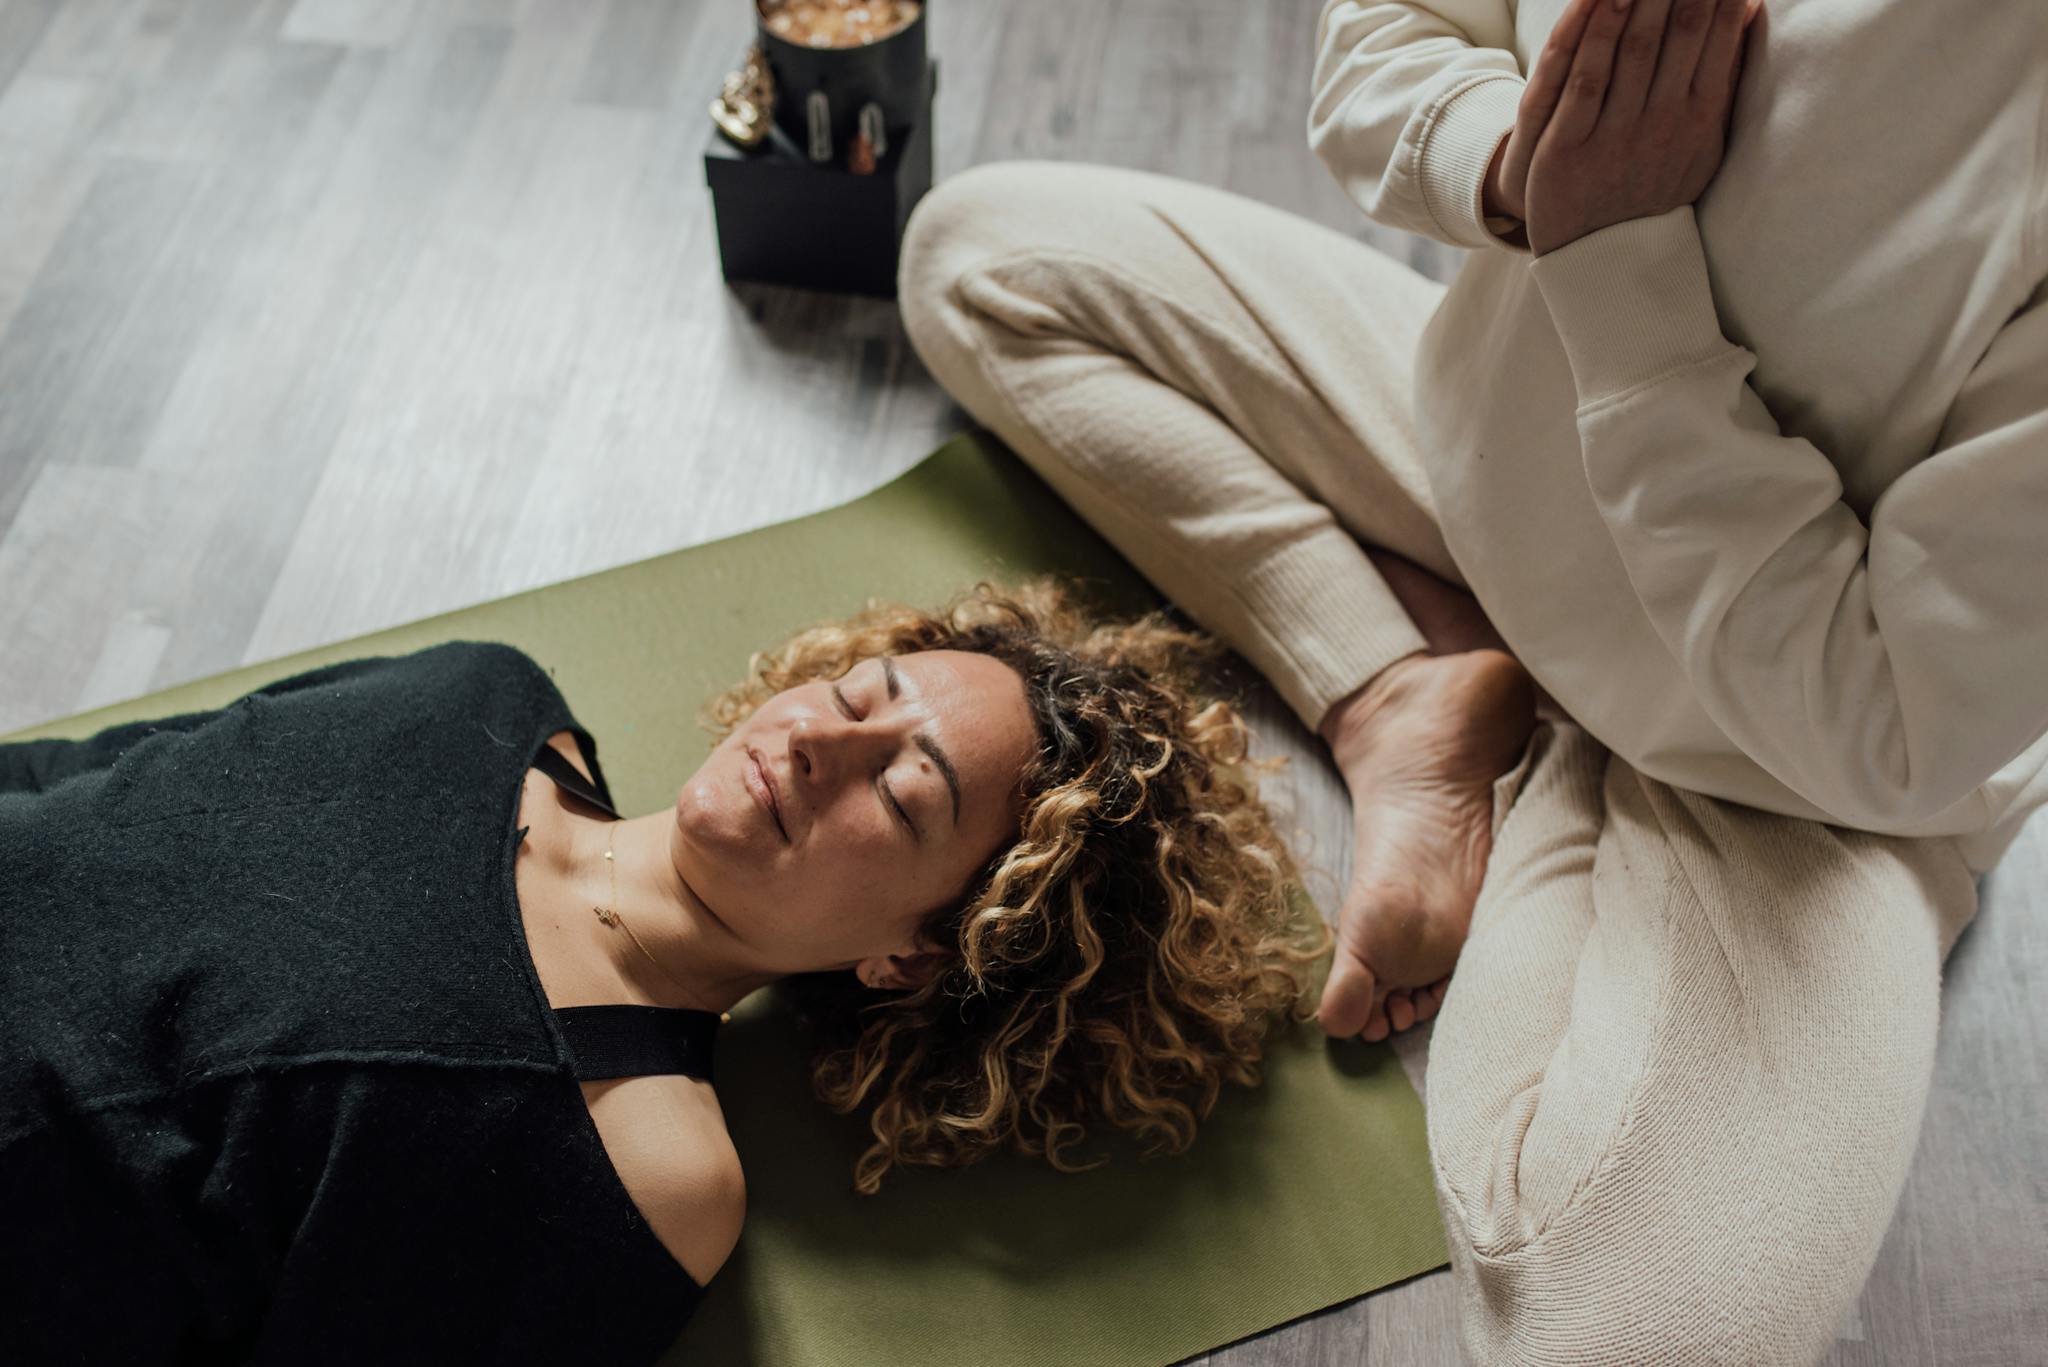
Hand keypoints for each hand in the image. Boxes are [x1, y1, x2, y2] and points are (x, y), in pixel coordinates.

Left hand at [1493, 0, 1760, 254]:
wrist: (1607, 259)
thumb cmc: (1657, 188)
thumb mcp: (1702, 143)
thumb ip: (1722, 81)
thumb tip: (1747, 11)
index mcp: (1699, 119)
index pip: (1717, 37)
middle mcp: (1663, 124)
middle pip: (1678, 34)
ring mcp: (1616, 137)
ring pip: (1633, 52)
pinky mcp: (1569, 150)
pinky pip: (1583, 83)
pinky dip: (1592, 38)